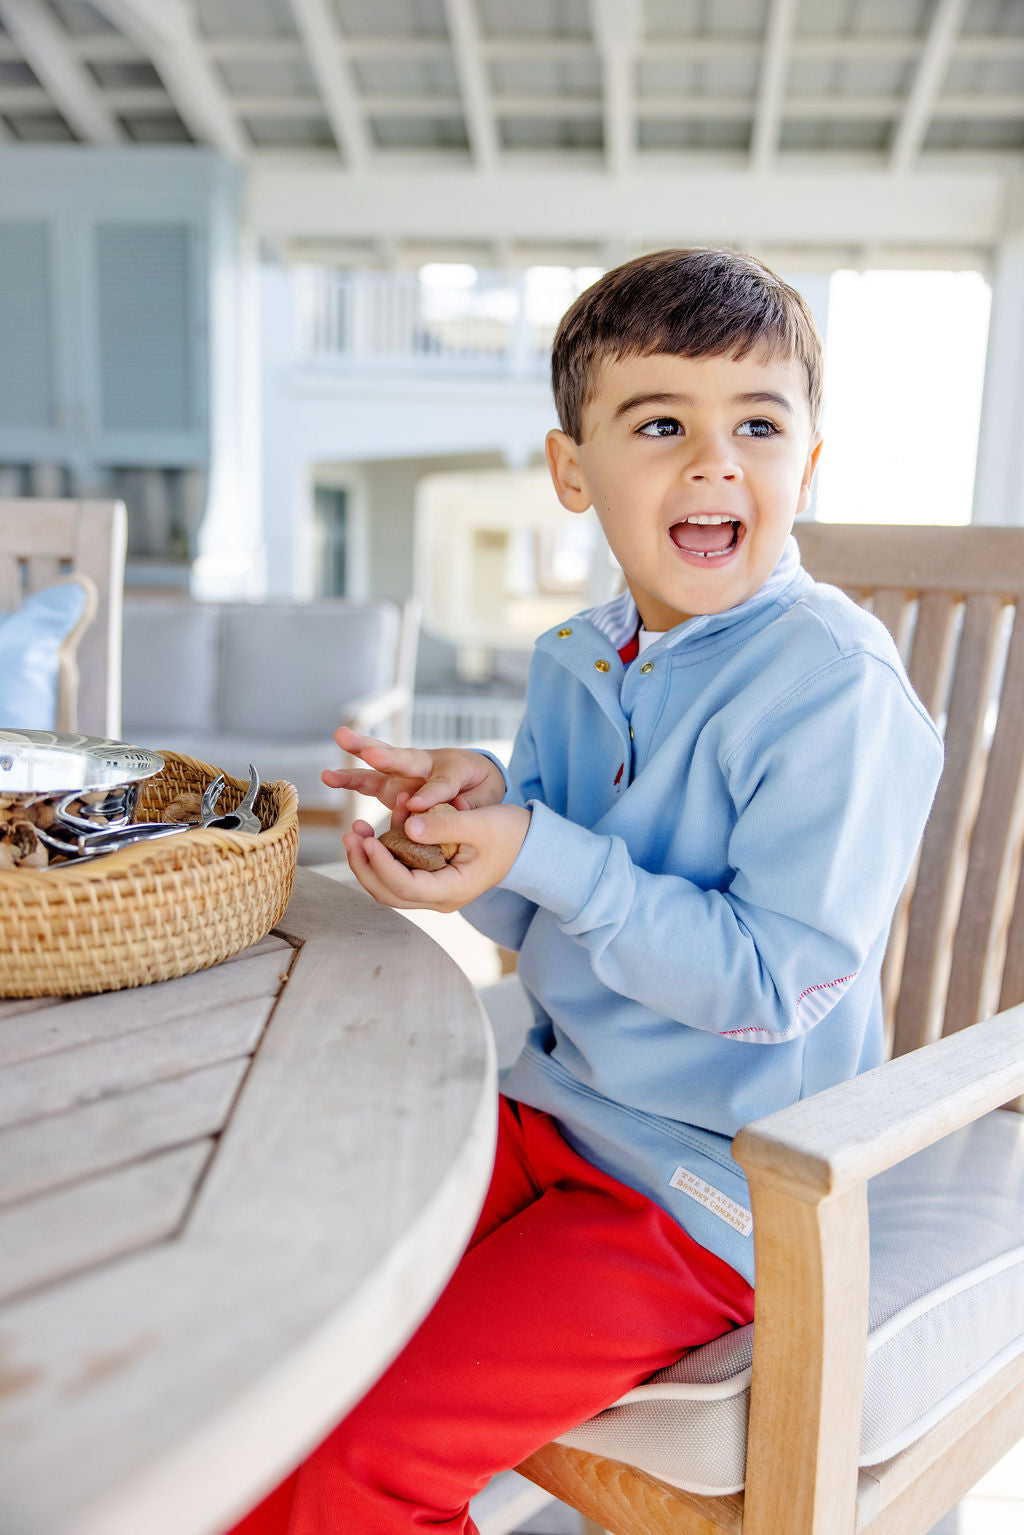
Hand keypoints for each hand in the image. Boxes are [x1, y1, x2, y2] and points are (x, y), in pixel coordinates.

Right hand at [322, 728, 505, 816]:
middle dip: (384, 754)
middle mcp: (423, 767)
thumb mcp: (486, 795)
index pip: (440, 784)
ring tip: (339, 741)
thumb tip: (456, 810)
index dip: (429, 794)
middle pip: (403, 757)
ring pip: (379, 763)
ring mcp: (404, 774)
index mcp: (452, 769)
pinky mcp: (389, 785)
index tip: (416, 805)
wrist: (474, 779)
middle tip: (367, 748)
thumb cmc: (480, 786)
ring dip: (359, 752)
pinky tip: (328, 776)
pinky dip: (349, 779)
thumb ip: (472, 804)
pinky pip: (367, 781)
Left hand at [343, 802, 530, 912]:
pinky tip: (378, 827)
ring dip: (367, 859)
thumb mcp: (480, 824)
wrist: (528, 844)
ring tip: (357, 827)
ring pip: (386, 885)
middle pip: (387, 893)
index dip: (380, 864)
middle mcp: (438, 898)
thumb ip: (445, 825)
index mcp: (452, 891)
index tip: (367, 838)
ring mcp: (432, 890)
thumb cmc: (510, 833)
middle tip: (351, 831)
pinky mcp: (428, 878)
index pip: (404, 886)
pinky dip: (382, 853)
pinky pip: (397, 871)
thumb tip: (408, 825)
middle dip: (363, 864)